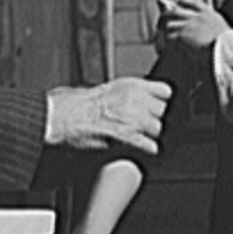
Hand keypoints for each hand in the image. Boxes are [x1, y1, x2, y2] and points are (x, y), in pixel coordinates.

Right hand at [46, 77, 171, 155]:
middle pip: (161, 111)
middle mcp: (134, 99)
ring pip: (156, 128)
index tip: (159, 104)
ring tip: (142, 134)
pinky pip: (146, 143)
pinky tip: (149, 148)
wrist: (68, 114)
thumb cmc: (83, 102)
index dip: (161, 100)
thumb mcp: (111, 88)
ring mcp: (131, 117)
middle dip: (154, 117)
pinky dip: (148, 147)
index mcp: (131, 85)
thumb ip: (132, 92)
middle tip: (145, 121)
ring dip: (150, 133)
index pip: (164, 91)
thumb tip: (145, 99)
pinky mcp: (125, 135)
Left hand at [159, 0, 229, 50]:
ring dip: (164, 31)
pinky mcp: (182, 35)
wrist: (225, 50)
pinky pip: (168, 37)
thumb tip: (213, 29)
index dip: (183, 2)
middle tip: (162, 24)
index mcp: (208, 13)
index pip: (191, 2)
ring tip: (161, 39)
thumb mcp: (223, 29)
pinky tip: (163, 48)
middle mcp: (196, 16)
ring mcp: (188, 24)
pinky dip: (164, 43)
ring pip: (168, 23)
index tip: (178, 5)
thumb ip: (214, 25)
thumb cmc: (228, 45)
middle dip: (166, 16)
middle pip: (175, 11)